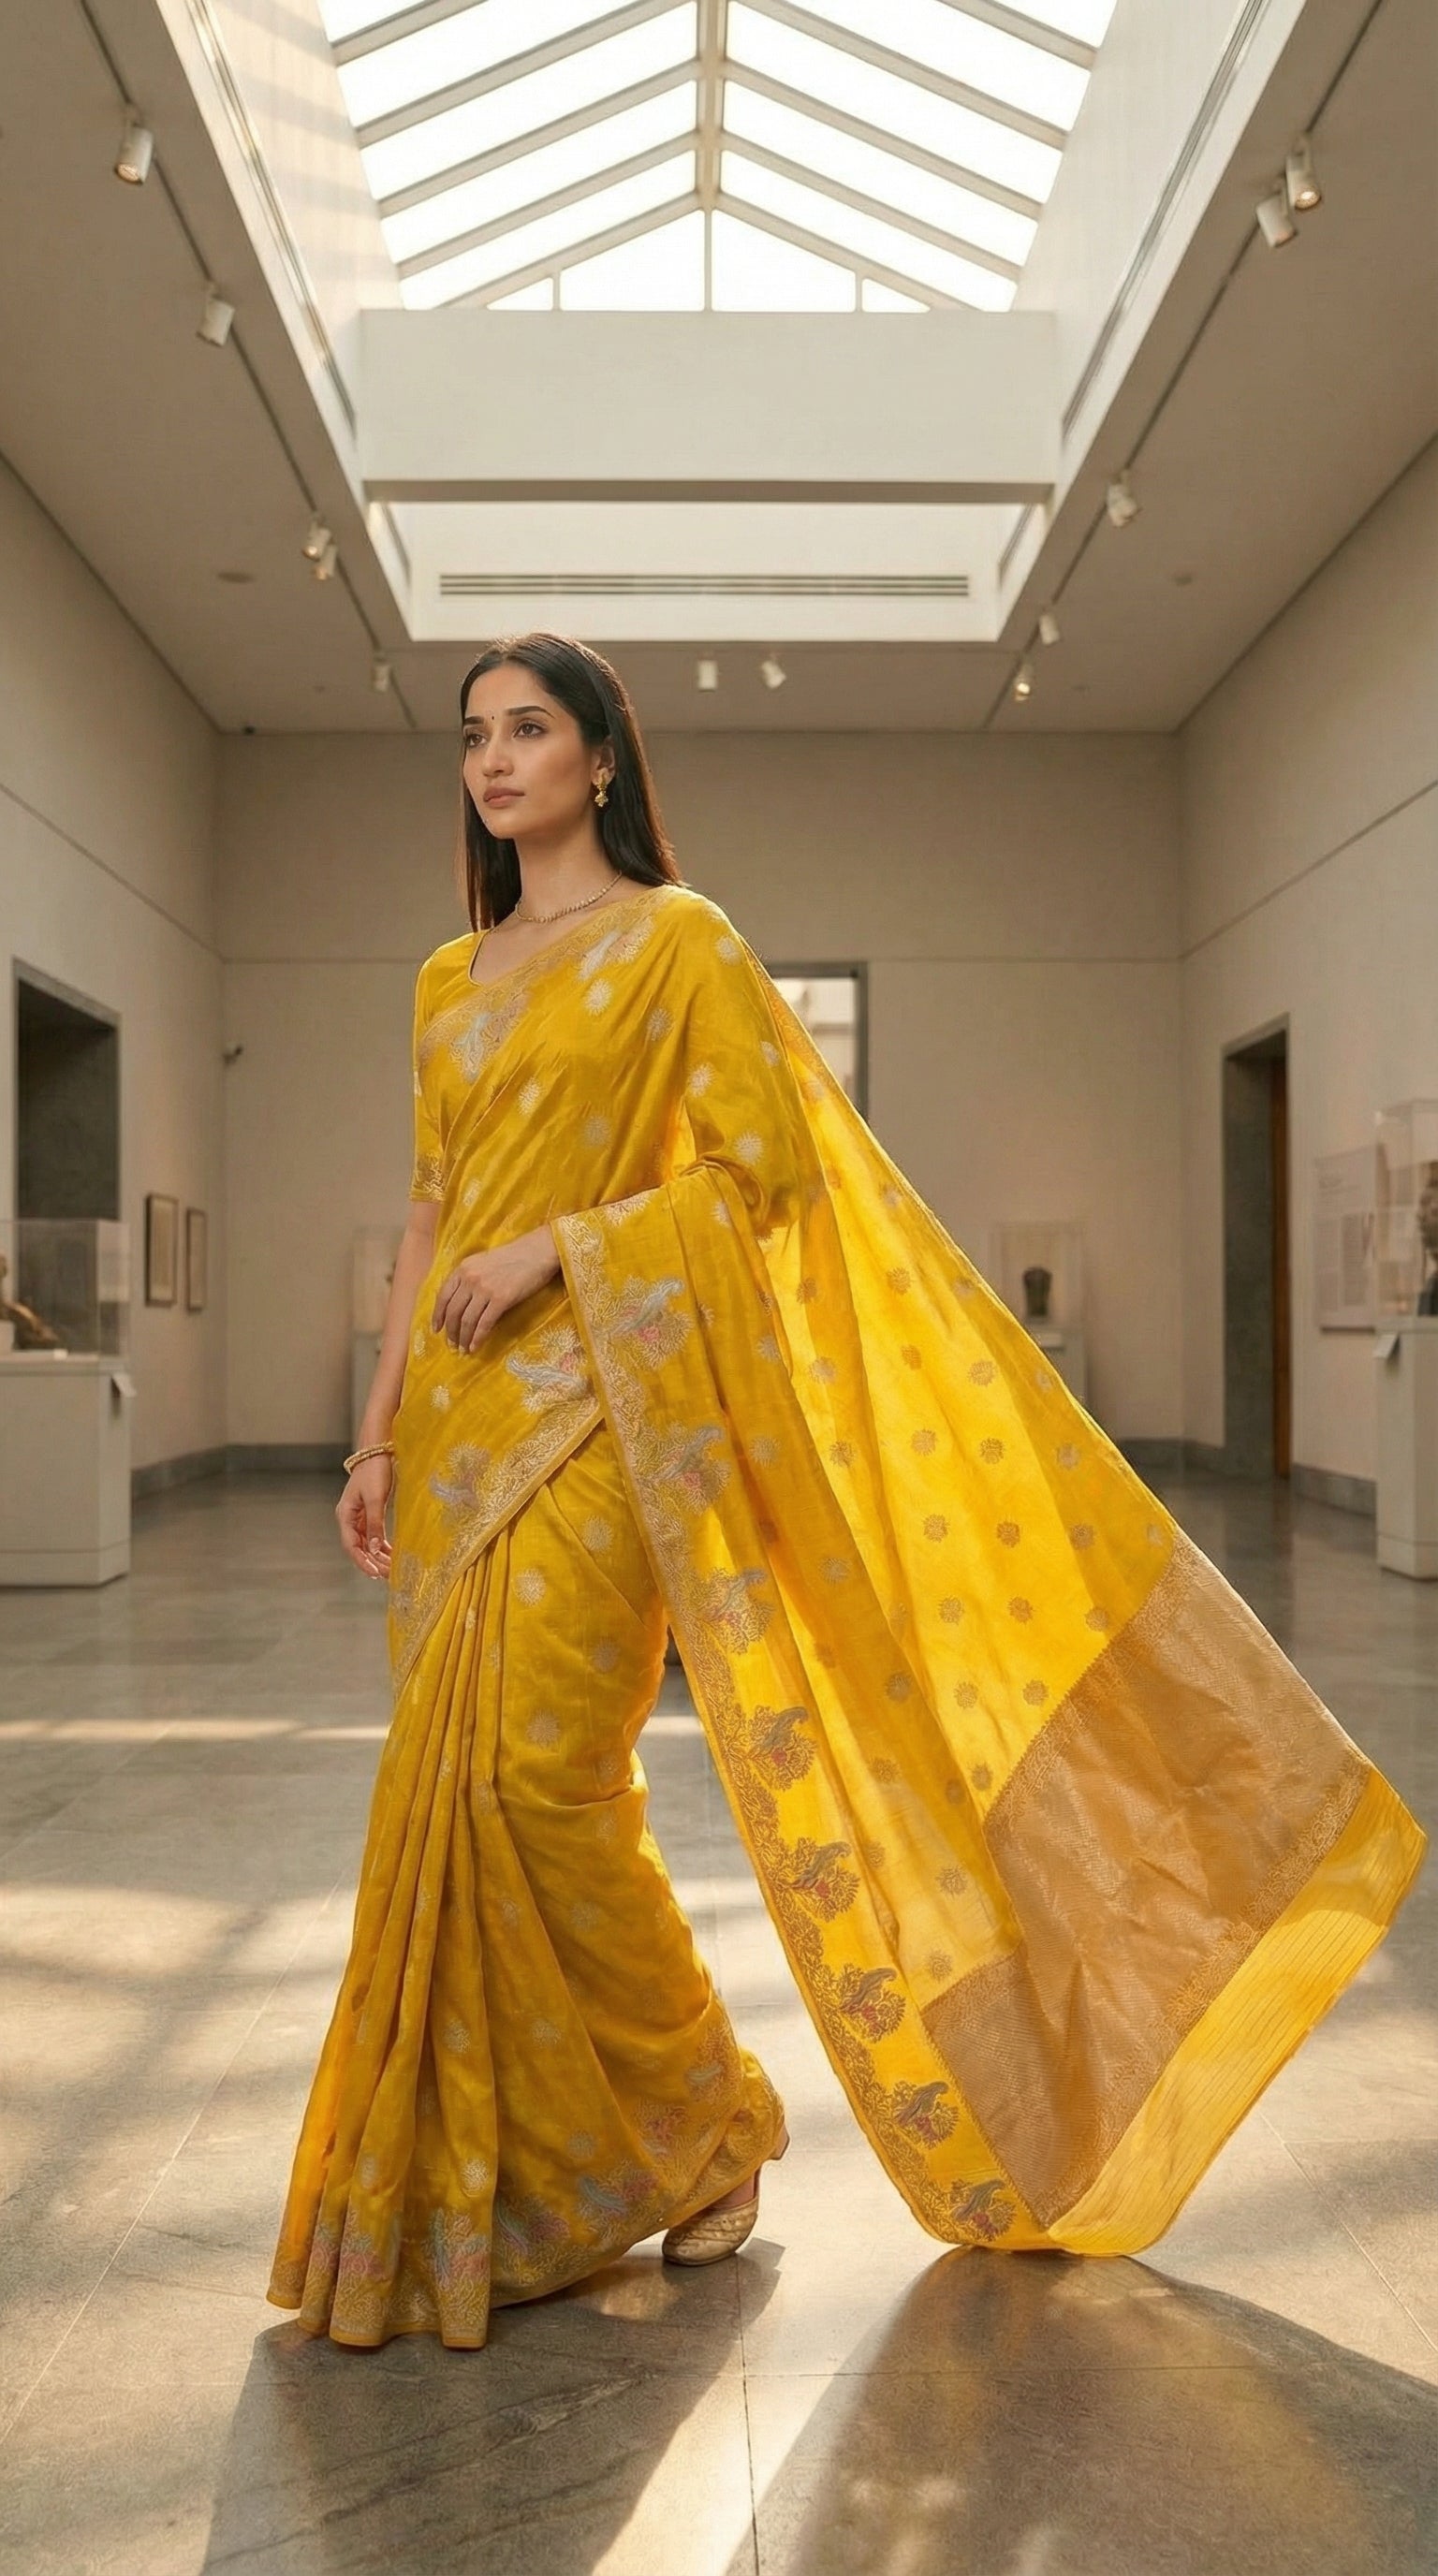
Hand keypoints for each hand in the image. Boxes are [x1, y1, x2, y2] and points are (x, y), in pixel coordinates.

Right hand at [337, 1455, 392, 1580]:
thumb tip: (375, 1549)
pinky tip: (392, 1555)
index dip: (362, 1562)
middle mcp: (349, 1519)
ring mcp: (358, 1518)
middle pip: (359, 1548)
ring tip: (392, 1569)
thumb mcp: (376, 1498)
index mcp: (345, 1515)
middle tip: (389, 1575)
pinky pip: (373, 1536)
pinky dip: (382, 1546)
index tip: (375, 1573)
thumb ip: (375, 1524)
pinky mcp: (368, 1515)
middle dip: (373, 1562)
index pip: (351, 1546)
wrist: (377, 1452)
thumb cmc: (374, 1472)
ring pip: (367, 1544)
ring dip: (378, 1556)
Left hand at [431, 1225, 559, 1351]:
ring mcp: (485, 1289)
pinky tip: (475, 1347)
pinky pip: (484, 1324)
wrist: (538, 1251)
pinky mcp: (501, 1299)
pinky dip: (477, 1338)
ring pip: (467, 1320)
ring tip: (463, 1349)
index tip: (437, 1329)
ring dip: (463, 1338)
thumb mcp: (483, 1262)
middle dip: (451, 1331)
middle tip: (452, 1344)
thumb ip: (470, 1278)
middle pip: (453, 1311)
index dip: (438, 1315)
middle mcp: (470, 1278)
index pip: (443, 1296)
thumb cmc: (514, 1256)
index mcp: (463, 1268)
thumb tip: (461, 1302)